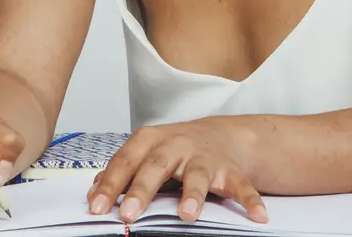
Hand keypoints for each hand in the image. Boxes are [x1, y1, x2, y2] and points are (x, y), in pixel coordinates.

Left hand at [85, 118, 267, 224]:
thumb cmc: (174, 149)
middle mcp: (176, 145)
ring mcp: (204, 157)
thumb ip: (121, 173)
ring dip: (193, 194)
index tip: (96, 207)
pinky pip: (242, 186)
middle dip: (142, 189)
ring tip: (188, 214)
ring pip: (198, 175)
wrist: (221, 135)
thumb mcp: (145, 154)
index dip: (110, 184)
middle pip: (156, 166)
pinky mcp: (231, 170)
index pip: (125, 162)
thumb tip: (92, 195)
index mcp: (150, 141)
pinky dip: (250, 201)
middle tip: (129, 213)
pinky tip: (258, 217)